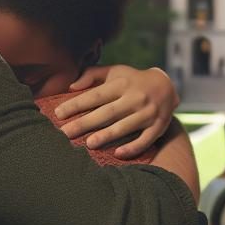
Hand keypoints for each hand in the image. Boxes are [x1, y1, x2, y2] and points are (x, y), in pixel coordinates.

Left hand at [55, 65, 177, 158]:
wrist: (166, 85)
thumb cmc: (132, 80)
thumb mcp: (114, 71)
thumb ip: (92, 74)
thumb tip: (71, 86)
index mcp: (122, 83)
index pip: (95, 95)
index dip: (76, 104)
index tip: (58, 113)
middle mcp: (135, 98)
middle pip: (107, 112)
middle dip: (85, 123)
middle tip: (65, 133)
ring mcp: (148, 113)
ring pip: (125, 126)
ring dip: (107, 136)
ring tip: (88, 144)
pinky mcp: (158, 126)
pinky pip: (145, 139)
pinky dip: (133, 147)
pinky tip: (118, 154)